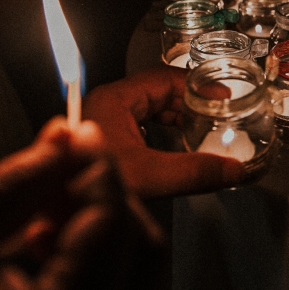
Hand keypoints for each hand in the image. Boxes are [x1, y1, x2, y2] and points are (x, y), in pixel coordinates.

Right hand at [0, 118, 163, 289]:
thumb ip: (14, 182)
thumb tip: (65, 137)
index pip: (112, 225)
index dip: (99, 167)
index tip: (81, 132)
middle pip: (142, 252)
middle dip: (108, 198)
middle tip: (66, 164)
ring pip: (134, 275)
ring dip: (101, 228)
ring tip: (44, 205)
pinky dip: (91, 261)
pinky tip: (42, 242)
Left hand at [83, 67, 245, 196]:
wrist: (55, 211)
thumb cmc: (85, 187)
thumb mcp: (149, 177)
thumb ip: (193, 172)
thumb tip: (233, 169)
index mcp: (113, 100)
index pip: (163, 78)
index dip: (197, 85)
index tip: (222, 95)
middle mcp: (107, 105)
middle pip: (158, 92)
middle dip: (191, 102)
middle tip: (218, 113)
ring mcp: (104, 122)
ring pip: (150, 109)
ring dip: (178, 117)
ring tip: (205, 128)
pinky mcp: (105, 140)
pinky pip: (142, 125)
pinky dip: (164, 131)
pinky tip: (178, 145)